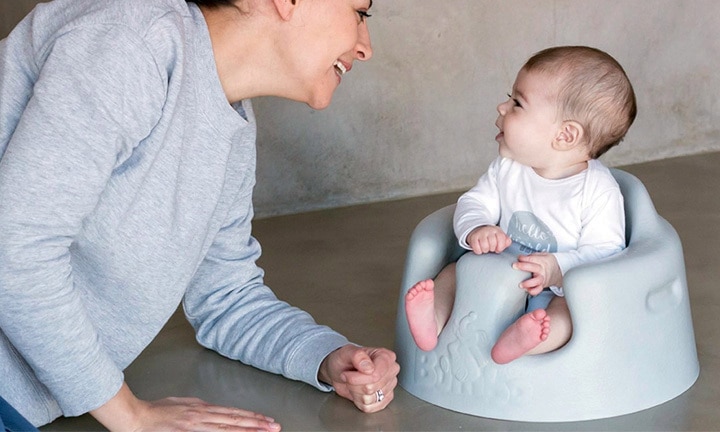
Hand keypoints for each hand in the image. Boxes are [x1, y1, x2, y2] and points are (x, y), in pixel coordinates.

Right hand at [91, 382, 280, 431]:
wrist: (136, 418)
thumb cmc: (156, 412)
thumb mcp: (183, 404)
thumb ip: (199, 409)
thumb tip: (212, 411)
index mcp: (202, 408)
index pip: (232, 413)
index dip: (250, 417)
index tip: (266, 420)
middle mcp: (202, 416)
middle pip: (235, 420)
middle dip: (257, 424)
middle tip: (275, 427)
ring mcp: (196, 426)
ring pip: (228, 428)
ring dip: (247, 430)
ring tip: (265, 431)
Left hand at [318, 344, 398, 412]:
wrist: (340, 371)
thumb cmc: (345, 360)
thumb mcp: (346, 353)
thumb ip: (358, 356)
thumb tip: (369, 367)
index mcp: (385, 357)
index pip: (376, 374)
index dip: (359, 378)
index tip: (347, 373)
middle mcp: (390, 371)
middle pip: (372, 388)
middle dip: (355, 385)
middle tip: (349, 377)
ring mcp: (389, 386)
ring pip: (370, 399)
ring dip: (356, 393)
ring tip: (354, 383)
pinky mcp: (385, 399)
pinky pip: (370, 408)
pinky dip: (359, 402)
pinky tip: (358, 392)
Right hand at [466, 225, 511, 253]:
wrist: (478, 231)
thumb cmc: (491, 237)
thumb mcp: (500, 237)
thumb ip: (506, 241)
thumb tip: (508, 242)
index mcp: (497, 230)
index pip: (501, 238)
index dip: (501, 246)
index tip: (498, 249)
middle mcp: (489, 230)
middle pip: (493, 243)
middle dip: (492, 248)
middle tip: (491, 248)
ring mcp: (480, 233)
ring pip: (485, 246)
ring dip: (485, 250)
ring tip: (485, 248)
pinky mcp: (473, 237)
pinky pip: (476, 247)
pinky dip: (478, 251)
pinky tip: (480, 249)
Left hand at [513, 253, 562, 295]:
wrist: (558, 271)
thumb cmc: (548, 262)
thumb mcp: (543, 255)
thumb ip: (532, 256)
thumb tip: (521, 257)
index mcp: (542, 261)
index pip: (532, 258)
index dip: (524, 258)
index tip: (519, 258)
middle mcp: (542, 270)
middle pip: (534, 268)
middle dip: (524, 267)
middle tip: (515, 266)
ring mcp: (542, 279)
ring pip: (536, 281)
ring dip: (528, 283)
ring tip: (520, 284)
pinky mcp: (542, 285)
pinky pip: (537, 290)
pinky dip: (532, 291)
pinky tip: (526, 289)